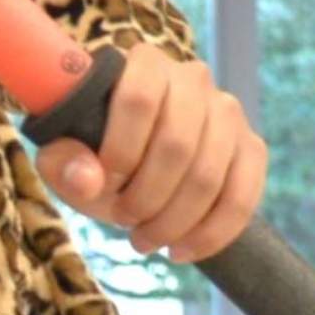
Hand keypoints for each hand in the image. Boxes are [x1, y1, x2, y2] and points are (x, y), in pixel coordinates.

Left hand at [39, 46, 267, 264]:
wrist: (132, 166)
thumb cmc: (93, 154)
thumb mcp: (64, 158)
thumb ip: (64, 163)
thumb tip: (88, 179)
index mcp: (143, 65)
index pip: (139, 100)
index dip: (120, 150)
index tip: (104, 186)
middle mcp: (193, 79)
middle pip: (177, 144)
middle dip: (146, 197)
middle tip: (124, 222)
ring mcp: (228, 112)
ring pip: (208, 175)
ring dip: (174, 221)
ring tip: (145, 240)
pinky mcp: (251, 147)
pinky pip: (243, 195)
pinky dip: (212, 232)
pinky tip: (182, 250)